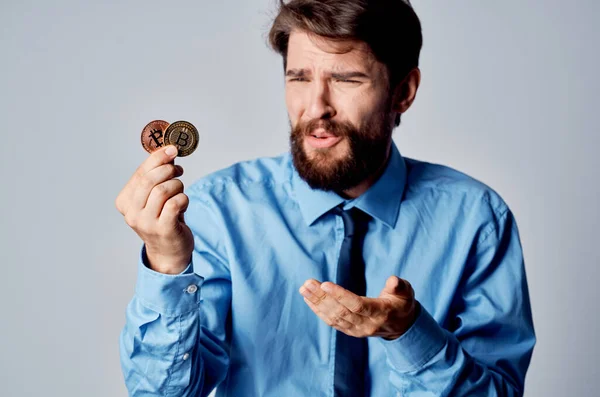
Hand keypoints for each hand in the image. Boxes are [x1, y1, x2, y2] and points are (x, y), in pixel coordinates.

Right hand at [115, 145, 192, 273]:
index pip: (140, 173)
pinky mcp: (162, 229)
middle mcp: (131, 213)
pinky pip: (175, 203)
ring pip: (162, 190)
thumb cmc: (164, 218)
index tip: (172, 149)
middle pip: (149, 180)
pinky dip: (183, 198)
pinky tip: (183, 203)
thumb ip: (158, 175)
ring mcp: (145, 223)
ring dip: (177, 186)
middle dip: (168, 170)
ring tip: (180, 190)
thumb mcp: (156, 197)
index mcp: (124, 201)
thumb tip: (168, 150)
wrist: (169, 251)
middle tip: (179, 171)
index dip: (157, 158)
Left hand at [299, 276, 417, 339]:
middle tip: (308, 283)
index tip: (325, 284)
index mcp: (380, 313)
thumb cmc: (401, 304)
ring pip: (334, 317)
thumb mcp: (405, 293)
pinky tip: (308, 299)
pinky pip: (332, 322)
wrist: (401, 327)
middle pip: (341, 311)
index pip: (357, 305)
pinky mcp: (350, 331)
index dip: (340, 295)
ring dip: (317, 303)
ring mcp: (357, 330)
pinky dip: (319, 311)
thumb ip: (399, 286)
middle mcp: (367, 324)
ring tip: (304, 289)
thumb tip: (393, 280)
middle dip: (322, 297)